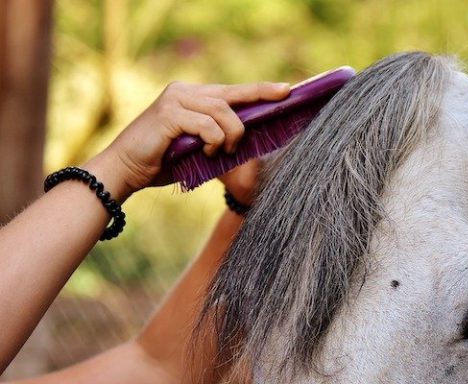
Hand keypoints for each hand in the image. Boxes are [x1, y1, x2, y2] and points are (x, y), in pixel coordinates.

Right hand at [83, 81, 289, 201]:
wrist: (125, 171)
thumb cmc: (162, 162)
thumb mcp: (198, 149)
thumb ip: (219, 140)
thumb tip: (251, 140)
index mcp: (191, 96)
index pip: (231, 91)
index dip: (258, 90)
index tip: (285, 89)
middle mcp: (184, 91)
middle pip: (231, 94)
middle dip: (260, 96)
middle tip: (285, 95)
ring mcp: (176, 99)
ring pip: (223, 112)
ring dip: (230, 136)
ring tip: (220, 152)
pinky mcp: (169, 113)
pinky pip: (208, 126)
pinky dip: (214, 141)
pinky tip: (206, 152)